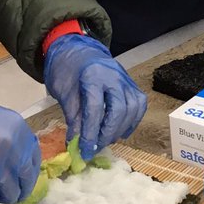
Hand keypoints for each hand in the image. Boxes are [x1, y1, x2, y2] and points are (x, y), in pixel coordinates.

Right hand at [0, 78, 39, 203]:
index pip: (34, 159)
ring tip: (1, 199)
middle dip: (21, 189)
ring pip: (9, 192)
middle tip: (15, 193)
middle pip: (25, 179)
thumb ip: (12, 138)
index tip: (25, 179)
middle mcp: (13, 150)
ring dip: (7, 198)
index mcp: (19, 131)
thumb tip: (18, 158)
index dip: (31, 173)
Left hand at [43, 34, 146, 159]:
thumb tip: (76, 143)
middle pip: (119, 109)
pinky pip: (139, 105)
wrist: (78, 52)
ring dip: (120, 129)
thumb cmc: (68, 72)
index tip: (85, 150)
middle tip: (96, 147)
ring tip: (106, 140)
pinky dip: (132, 121)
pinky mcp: (132, 85)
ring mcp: (126, 79)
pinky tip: (120, 132)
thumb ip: (73, 117)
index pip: (95, 108)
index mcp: (93, 75)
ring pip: (133, 108)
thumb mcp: (64, 93)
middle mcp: (114, 76)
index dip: (90, 132)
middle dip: (108, 133)